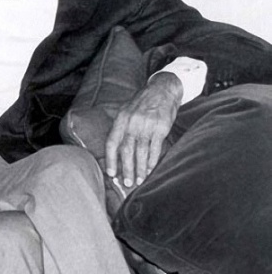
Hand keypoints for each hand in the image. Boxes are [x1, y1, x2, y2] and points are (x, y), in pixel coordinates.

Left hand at [105, 72, 182, 188]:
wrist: (163, 89)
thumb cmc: (142, 104)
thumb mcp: (126, 111)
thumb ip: (120, 129)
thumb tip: (115, 152)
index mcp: (121, 119)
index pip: (112, 143)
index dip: (110, 160)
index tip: (111, 174)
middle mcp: (132, 123)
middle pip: (126, 150)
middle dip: (127, 169)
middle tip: (128, 183)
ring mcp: (146, 125)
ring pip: (141, 152)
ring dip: (140, 169)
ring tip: (139, 180)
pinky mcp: (161, 128)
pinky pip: (155, 148)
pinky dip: (152, 161)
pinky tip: (151, 169)